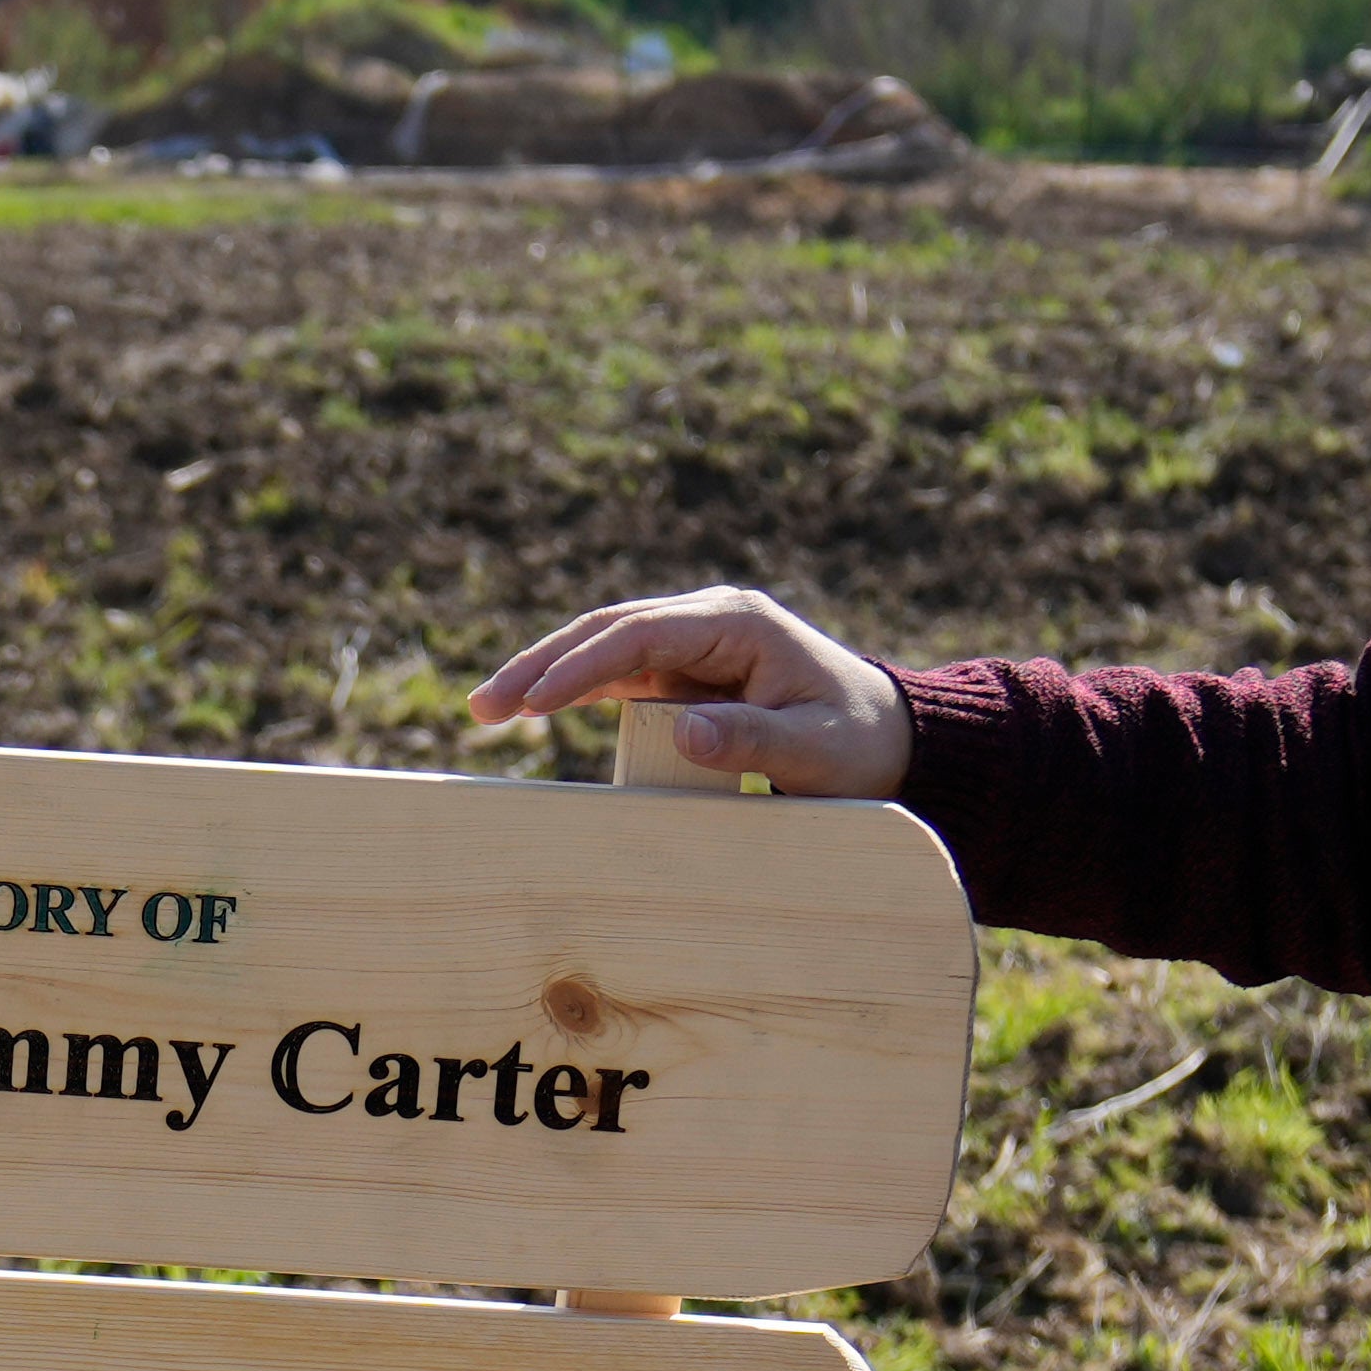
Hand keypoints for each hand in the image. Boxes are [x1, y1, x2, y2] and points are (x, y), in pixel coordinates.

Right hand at [464, 585, 916, 803]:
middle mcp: (709, 621)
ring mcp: (694, 644)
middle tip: (484, 704)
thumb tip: (683, 731)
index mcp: (738, 623)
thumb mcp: (815, 749)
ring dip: (547, 675)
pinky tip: (530, 708)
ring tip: (487, 708)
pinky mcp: (685, 673)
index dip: (584, 665)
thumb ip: (753, 739)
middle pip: (609, 630)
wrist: (886, 739)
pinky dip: (574, 690)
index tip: (538, 699)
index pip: (643, 634)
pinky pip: (619, 675)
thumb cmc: (857, 743)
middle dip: (543, 664)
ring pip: (604, 648)